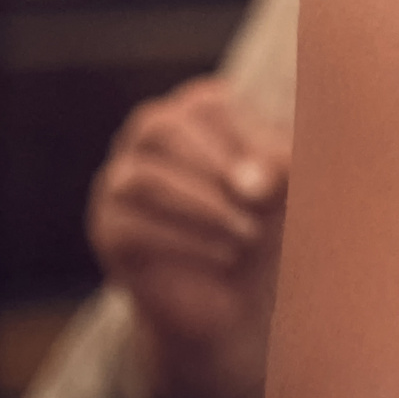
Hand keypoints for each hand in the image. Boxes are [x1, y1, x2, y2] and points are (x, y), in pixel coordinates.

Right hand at [86, 75, 286, 397]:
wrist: (240, 292)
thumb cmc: (272, 216)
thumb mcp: (288, 186)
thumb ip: (281, 169)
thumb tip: (256, 184)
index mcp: (199, 108)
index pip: (207, 105)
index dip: (245, 138)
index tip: (279, 180)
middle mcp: (150, 136)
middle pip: (161, 130)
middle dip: (214, 167)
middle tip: (259, 202)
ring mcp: (119, 182)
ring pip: (141, 181)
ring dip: (201, 209)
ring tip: (249, 235)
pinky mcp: (110, 231)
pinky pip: (129, 229)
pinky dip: (184, 243)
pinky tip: (226, 257)